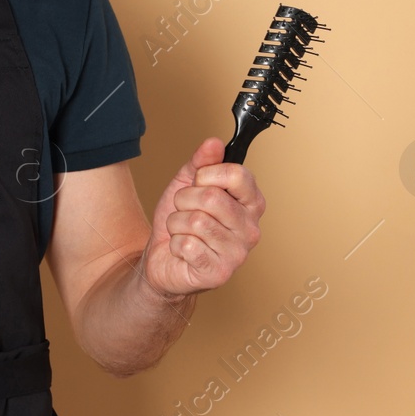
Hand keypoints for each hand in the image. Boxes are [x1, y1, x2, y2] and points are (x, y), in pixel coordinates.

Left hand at [141, 137, 264, 299]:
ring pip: (195, 221)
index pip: (238, 174)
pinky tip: (183, 250)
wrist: (163, 258)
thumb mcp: (186, 184)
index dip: (209, 174)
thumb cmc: (180, 222)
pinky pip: (187, 244)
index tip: (199, 182)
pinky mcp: (219, 273)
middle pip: (212, 197)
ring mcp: (238, 253)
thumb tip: (214, 143)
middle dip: (185, 200)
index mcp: (250, 203)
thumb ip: (201, 163)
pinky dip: (176, 244)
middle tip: (184, 211)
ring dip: (177, 223)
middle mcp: (251, 229)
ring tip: (183, 231)